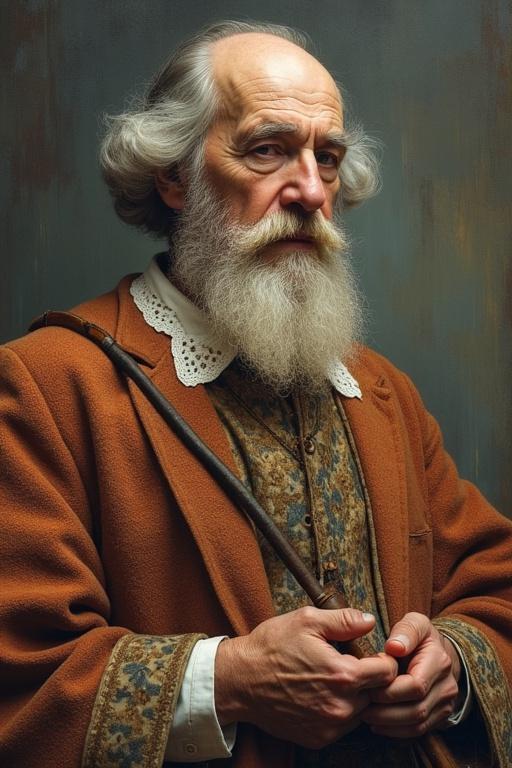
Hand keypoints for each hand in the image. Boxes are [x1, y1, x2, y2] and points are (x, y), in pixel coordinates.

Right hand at [214, 606, 397, 748]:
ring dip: (356, 696)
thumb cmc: (272, 646)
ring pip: (361, 711)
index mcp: (343, 676)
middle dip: (369, 678)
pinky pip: (342, 726)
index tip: (371, 653)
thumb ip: (343, 620)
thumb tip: (370, 620)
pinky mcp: (318, 739)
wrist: (240, 680)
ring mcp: (329, 727)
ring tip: (334, 678)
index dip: (383, 659)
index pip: (387, 673)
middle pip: (377, 694)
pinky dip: (338, 710)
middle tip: (351, 663)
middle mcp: (340, 707)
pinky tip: (321, 694)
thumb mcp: (307, 620)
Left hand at [361, 612, 460, 737]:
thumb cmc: (419, 637)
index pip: (415, 686)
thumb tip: (394, 647)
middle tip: (360, 705)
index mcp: (439, 661)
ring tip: (365, 715)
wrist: (439, 652)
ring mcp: (445, 704)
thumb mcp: (414, 622)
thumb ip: (405, 630)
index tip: (367, 686)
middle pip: (416, 709)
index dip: (389, 690)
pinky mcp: (440, 716)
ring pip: (417, 724)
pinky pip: (419, 731)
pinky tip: (377, 724)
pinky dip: (396, 731)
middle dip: (385, 711)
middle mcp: (447, 686)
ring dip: (389, 724)